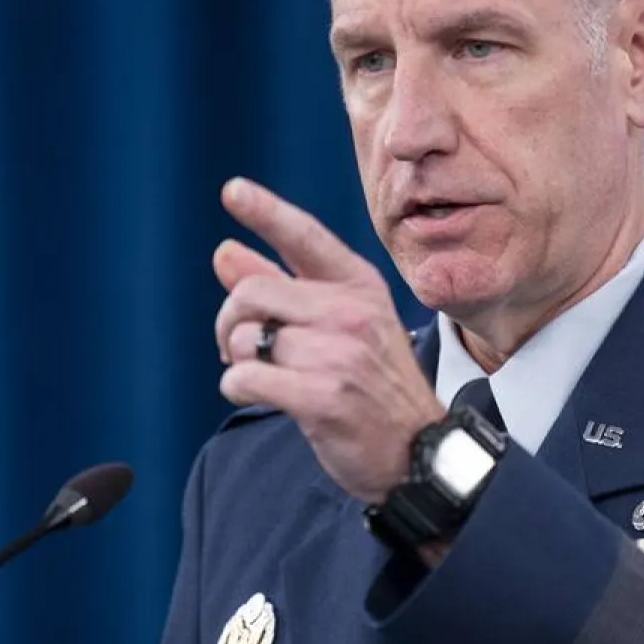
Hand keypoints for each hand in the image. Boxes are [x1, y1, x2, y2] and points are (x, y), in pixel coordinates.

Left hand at [213, 177, 446, 504]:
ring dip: (238, 361)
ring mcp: (339, 355)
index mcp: (360, 287)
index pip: (306, 238)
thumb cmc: (373, 386)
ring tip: (267, 375)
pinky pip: (244, 378)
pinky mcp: (322, 397)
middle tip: (236, 347)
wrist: (419, 453)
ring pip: (244, 339)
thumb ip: (282, 287)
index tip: (232, 190)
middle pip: (252, 292)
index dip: (266, 212)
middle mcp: (351, 313)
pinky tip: (263, 395)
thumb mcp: (342, 326)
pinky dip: (239, 388)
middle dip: (229, 321)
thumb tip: (225, 252)